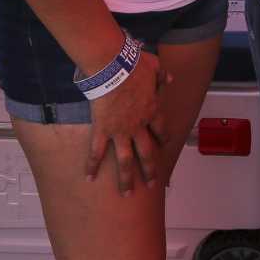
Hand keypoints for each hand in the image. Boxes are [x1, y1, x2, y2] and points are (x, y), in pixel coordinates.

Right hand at [85, 52, 170, 196]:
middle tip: (152, 184)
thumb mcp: (154, 67)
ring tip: (127, 194)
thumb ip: (161, 75)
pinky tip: (89, 178)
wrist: (115, 67)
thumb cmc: (134, 65)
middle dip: (150, 170)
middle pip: (147, 153)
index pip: (161, 130)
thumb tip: (169, 77)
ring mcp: (121, 131)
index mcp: (152, 111)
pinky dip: (92, 165)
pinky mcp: (103, 130)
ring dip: (126, 179)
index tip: (164, 146)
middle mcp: (138, 126)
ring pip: (126, 161)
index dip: (163, 139)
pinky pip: (97, 152)